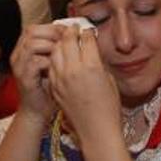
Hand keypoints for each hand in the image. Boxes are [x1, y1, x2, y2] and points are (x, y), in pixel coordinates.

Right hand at [9, 24, 63, 123]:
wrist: (38, 110)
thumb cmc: (48, 87)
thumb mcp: (52, 63)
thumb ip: (56, 48)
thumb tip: (73, 32)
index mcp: (23, 48)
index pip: (34, 28)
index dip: (52, 27)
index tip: (69, 31)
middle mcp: (17, 55)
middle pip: (31, 32)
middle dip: (52, 33)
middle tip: (67, 40)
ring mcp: (19, 66)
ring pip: (32, 44)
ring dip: (50, 46)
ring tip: (64, 54)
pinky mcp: (23, 78)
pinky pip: (35, 62)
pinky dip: (49, 62)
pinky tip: (59, 68)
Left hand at [46, 24, 120, 143]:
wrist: (96, 131)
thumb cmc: (109, 107)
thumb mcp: (108, 79)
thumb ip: (98, 62)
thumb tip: (91, 50)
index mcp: (92, 66)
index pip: (86, 38)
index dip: (87, 32)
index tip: (88, 31)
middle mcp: (74, 70)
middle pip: (67, 40)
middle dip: (71, 32)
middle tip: (74, 29)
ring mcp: (61, 79)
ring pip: (55, 51)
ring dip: (60, 43)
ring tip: (65, 41)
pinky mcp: (54, 87)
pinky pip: (52, 65)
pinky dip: (56, 58)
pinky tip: (61, 58)